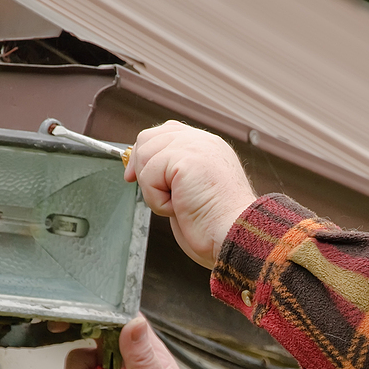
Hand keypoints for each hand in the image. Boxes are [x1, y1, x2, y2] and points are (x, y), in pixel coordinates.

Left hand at [125, 121, 257, 268]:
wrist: (236, 236)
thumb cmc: (219, 226)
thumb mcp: (194, 191)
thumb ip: (174, 173)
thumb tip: (142, 170)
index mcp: (209, 148)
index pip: (167, 133)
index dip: (145, 152)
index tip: (132, 176)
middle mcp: (203, 142)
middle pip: (148, 138)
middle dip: (142, 170)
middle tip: (160, 196)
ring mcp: (196, 147)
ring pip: (145, 156)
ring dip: (153, 190)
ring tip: (179, 205)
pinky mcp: (186, 159)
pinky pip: (149, 176)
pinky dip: (157, 200)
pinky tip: (180, 208)